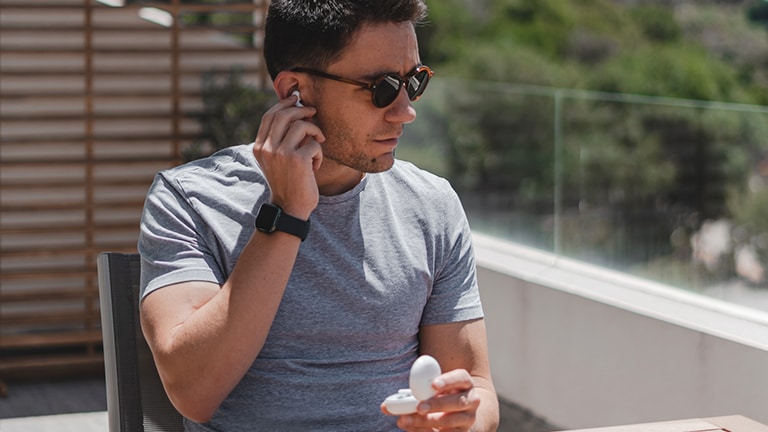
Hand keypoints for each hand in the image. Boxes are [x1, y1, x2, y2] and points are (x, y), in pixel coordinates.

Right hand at [253, 93, 324, 219]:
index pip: (269, 116)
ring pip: (301, 125)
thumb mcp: (276, 160)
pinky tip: (316, 166)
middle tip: (313, 113)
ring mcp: (281, 153)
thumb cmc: (287, 182)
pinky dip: (319, 153)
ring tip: (318, 144)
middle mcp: (267, 148)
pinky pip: (314, 144)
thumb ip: (278, 140)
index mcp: (259, 146)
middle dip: (302, 110)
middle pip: (284, 115)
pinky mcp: (297, 160)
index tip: (296, 99)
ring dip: (314, 132)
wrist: (290, 208)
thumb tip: (295, 112)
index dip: (284, 104)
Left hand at [382, 369, 480, 431]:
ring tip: (406, 420)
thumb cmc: (438, 394)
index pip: (460, 377)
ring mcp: (468, 418)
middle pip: (458, 402)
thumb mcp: (430, 387)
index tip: (432, 384)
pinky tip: (412, 428)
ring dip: (426, 421)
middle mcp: (471, 399)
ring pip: (450, 421)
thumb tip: (385, 406)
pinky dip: (426, 431)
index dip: (448, 380)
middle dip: (437, 404)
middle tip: (418, 407)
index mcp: (464, 382)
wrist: (456, 411)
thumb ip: (413, 389)